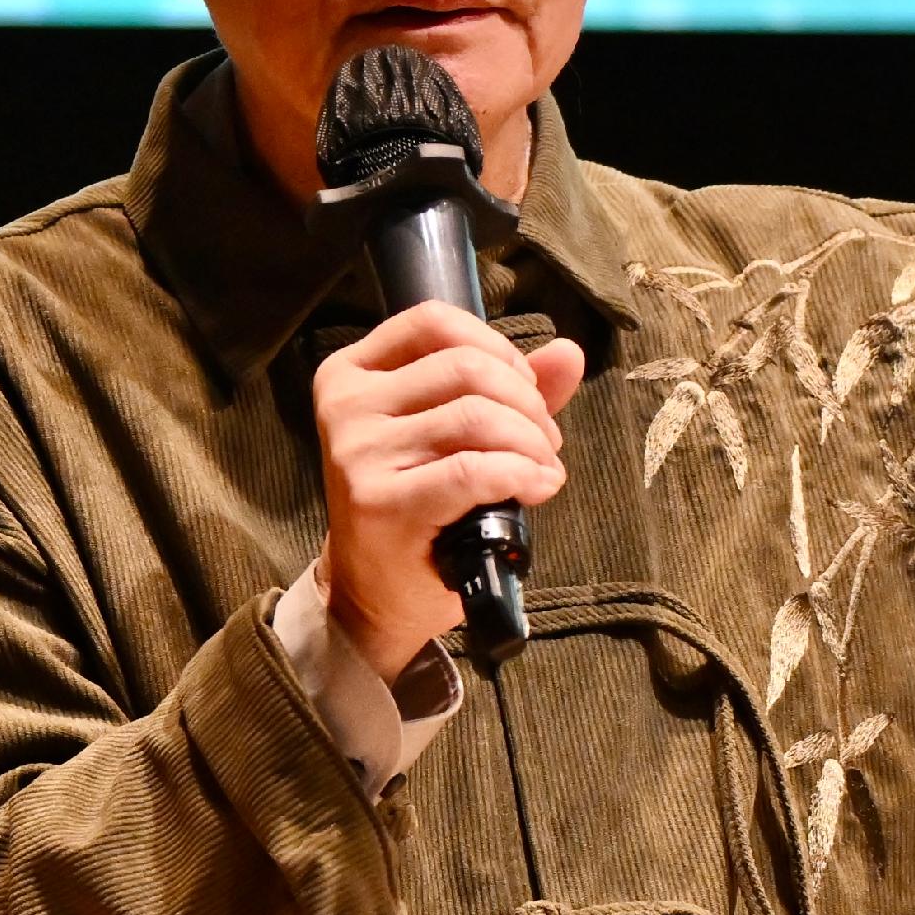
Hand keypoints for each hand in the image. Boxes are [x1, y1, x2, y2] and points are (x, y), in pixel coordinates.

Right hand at [311, 301, 587, 679]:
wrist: (374, 592)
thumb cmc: (417, 507)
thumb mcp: (450, 436)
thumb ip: (506, 389)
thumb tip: (567, 352)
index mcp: (352, 373)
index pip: (433, 322)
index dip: (497, 348)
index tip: (525, 390)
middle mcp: (346, 405)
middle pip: (465, 368)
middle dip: (527, 403)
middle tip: (545, 442)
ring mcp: (358, 453)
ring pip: (474, 415)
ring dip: (530, 443)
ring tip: (542, 469)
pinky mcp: (379, 502)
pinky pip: (472, 469)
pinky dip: (521, 474)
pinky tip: (537, 488)